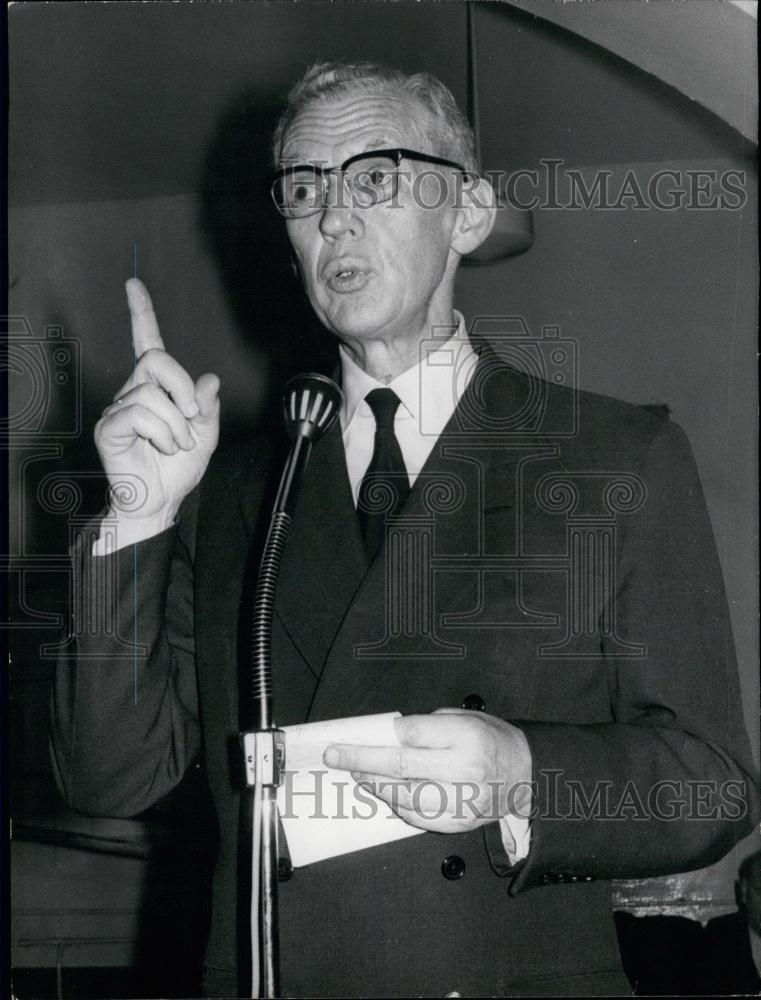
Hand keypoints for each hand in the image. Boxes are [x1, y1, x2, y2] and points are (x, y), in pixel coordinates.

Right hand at [95, 279, 219, 526]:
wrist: (162, 500)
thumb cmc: (178, 468)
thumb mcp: (206, 435)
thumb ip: (207, 407)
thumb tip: (208, 380)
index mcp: (157, 388)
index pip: (147, 343)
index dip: (141, 314)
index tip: (133, 285)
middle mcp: (134, 391)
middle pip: (155, 360)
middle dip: (181, 386)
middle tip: (191, 416)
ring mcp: (119, 408)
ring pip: (151, 393)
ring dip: (176, 423)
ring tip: (178, 444)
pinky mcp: (110, 427)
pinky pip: (138, 413)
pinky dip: (162, 432)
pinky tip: (163, 447)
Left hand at [324, 709, 532, 833]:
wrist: (527, 776)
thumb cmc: (493, 741)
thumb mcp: (467, 717)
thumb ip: (430, 725)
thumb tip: (390, 736)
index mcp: (467, 736)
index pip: (413, 733)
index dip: (386, 734)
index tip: (368, 733)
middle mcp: (465, 769)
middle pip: (401, 765)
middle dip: (362, 759)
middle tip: (336, 755)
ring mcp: (462, 800)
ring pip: (405, 795)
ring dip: (375, 785)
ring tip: (359, 775)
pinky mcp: (459, 822)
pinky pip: (419, 816)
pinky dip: (397, 805)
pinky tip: (385, 794)